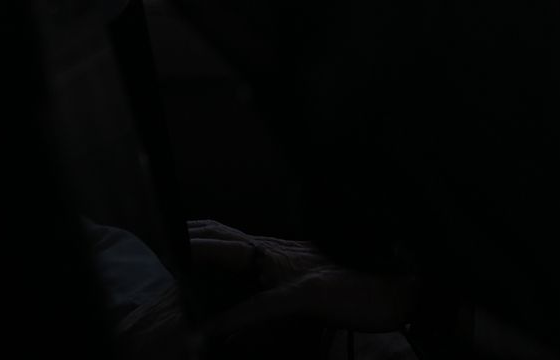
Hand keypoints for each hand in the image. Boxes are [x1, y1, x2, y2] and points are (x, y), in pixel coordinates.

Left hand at [187, 220, 417, 340]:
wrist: (400, 290)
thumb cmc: (361, 291)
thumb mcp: (317, 284)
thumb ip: (287, 284)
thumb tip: (266, 288)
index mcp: (286, 252)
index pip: (234, 234)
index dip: (202, 230)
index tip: (173, 230)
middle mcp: (285, 254)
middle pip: (227, 239)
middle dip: (192, 239)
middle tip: (159, 238)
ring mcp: (293, 272)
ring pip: (238, 264)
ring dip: (205, 266)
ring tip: (172, 265)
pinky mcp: (306, 294)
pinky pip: (261, 307)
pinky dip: (233, 319)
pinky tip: (211, 329)